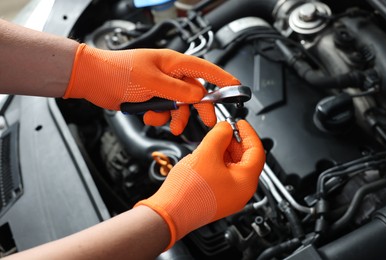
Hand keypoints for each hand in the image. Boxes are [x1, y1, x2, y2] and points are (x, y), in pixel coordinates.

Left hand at [64, 44, 239, 134]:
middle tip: (208, 121)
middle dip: (200, 108)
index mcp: (173, 64)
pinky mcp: (152, 99)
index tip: (237, 87)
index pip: (205, 70)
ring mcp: (161, 87)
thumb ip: (178, 91)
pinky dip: (159, 118)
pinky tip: (148, 115)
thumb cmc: (119, 71)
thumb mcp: (152, 81)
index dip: (223, 79)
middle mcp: (170, 75)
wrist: (95, 80)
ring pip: (180, 106)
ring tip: (168, 124)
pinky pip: (165, 112)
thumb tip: (198, 96)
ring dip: (175, 117)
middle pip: (195, 93)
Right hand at [135, 120, 264, 247]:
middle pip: (246, 159)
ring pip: (233, 167)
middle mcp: (241, 192)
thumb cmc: (188, 192)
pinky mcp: (217, 198)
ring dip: (225, 151)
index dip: (248, 133)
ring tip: (213, 140)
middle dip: (235, 141)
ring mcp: (229, 196)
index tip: (240, 123)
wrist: (169, 213)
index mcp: (246, 182)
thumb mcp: (206, 153)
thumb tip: (226, 127)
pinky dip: (218, 161)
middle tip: (223, 130)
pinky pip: (223, 175)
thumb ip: (220, 135)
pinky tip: (207, 154)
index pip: (256, 151)